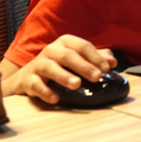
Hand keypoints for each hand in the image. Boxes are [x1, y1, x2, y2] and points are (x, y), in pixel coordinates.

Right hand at [0, 34, 116, 103]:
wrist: (28, 77)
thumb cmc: (58, 65)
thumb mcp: (77, 58)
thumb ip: (95, 58)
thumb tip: (112, 61)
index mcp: (65, 42)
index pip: (83, 46)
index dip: (96, 57)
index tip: (107, 68)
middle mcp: (51, 50)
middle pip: (68, 56)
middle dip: (84, 66)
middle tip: (97, 76)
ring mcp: (38, 64)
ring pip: (50, 68)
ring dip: (64, 76)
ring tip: (77, 84)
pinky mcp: (28, 79)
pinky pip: (36, 84)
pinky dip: (45, 91)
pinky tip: (56, 98)